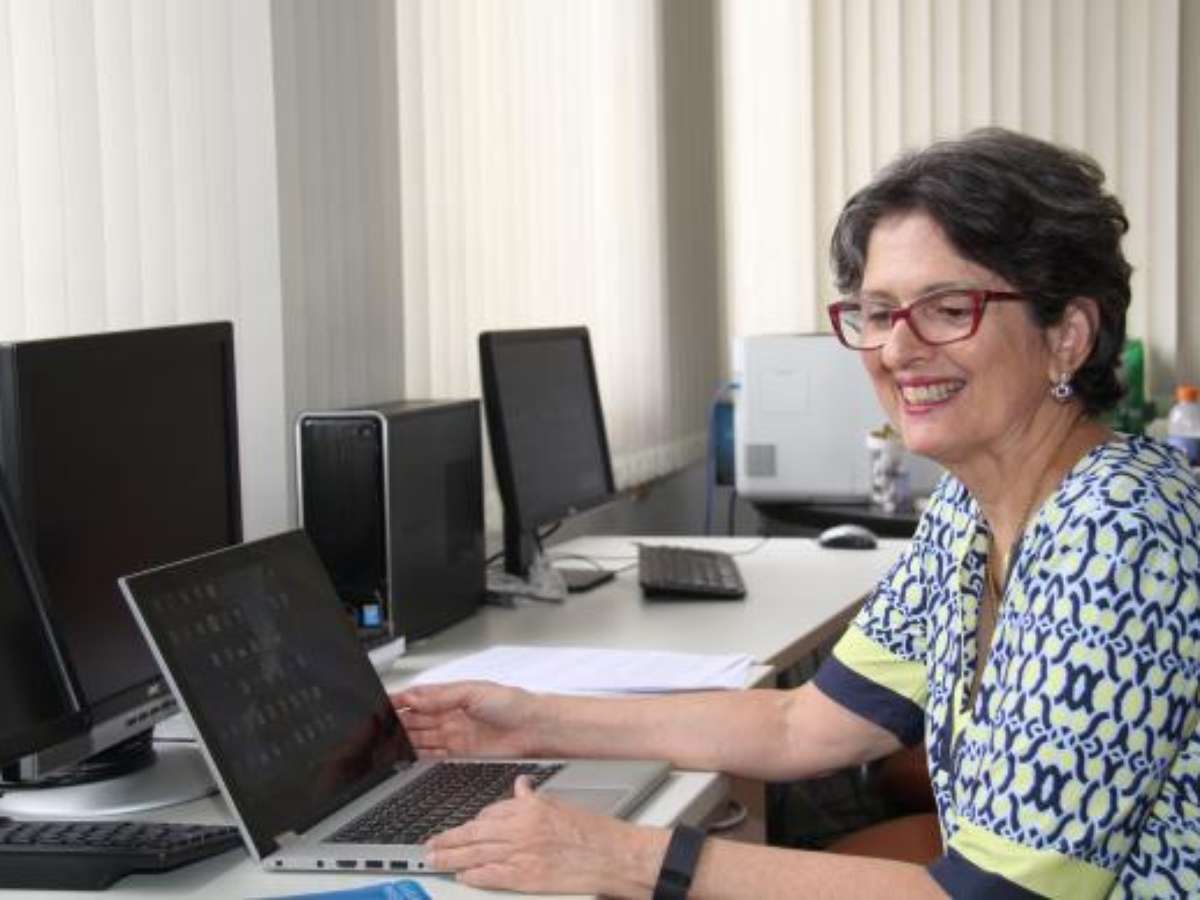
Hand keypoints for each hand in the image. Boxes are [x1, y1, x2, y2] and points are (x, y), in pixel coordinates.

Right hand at [391, 680, 542, 757]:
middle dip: (397, 723)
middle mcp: (452, 714)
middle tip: (379, 728)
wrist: (535, 729)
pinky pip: (433, 754)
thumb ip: (443, 696)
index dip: (399, 702)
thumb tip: (416, 696)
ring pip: (421, 737)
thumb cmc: (514, 703)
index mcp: (453, 695)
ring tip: (386, 743)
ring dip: (404, 741)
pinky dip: (419, 755)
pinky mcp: (461, 753)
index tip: (381, 705)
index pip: (419, 698)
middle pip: (416, 719)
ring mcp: (455, 734)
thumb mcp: (474, 692)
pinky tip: (406, 756)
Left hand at [426, 775, 665, 895]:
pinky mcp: (526, 877)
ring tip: (434, 859)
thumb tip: (520, 787)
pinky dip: (474, 876)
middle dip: (449, 839)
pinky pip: (492, 876)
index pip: (490, 812)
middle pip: (475, 833)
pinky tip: (462, 876)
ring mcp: (521, 854)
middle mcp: (521, 830)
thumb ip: (534, 799)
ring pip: (476, 854)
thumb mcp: (560, 805)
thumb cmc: (592, 833)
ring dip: (452, 857)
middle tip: (429, 844)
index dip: (473, 821)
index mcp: (529, 809)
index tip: (462, 826)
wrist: (613, 856)